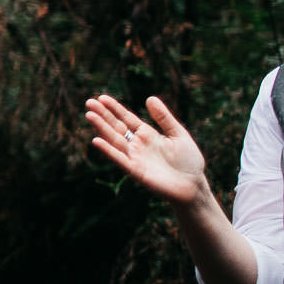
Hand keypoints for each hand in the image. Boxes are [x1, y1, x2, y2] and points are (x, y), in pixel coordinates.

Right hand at [85, 93, 207, 205]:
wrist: (194, 186)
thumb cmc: (189, 161)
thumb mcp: (178, 134)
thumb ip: (164, 118)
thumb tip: (150, 97)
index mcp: (147, 134)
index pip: (127, 118)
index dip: (115, 108)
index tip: (102, 97)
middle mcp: (138, 144)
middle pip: (117, 127)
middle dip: (103, 115)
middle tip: (89, 102)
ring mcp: (135, 157)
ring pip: (114, 140)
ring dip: (101, 128)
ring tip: (89, 115)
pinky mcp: (136, 171)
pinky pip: (119, 159)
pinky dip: (108, 150)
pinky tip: (96, 140)